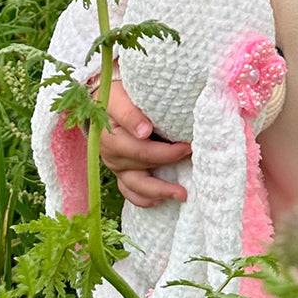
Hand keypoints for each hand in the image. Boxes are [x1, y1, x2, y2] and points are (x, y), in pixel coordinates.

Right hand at [99, 80, 191, 207]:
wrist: (103, 102)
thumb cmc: (115, 96)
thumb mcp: (119, 97)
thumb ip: (129, 112)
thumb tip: (144, 132)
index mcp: (110, 136)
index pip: (141, 148)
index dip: (166, 151)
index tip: (187, 146)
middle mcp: (111, 154)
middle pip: (142, 165)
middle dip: (169, 163)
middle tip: (193, 158)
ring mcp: (116, 166)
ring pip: (136, 185)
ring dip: (159, 191)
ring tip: (182, 194)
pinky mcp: (120, 172)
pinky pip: (129, 192)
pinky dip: (144, 199)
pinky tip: (161, 201)